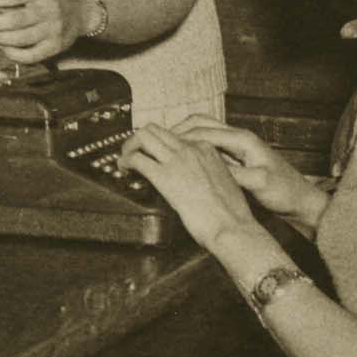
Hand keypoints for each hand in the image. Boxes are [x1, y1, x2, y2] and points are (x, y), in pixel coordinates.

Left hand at [117, 122, 263, 248]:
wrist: (232, 226)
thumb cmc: (231, 213)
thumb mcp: (223, 183)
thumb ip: (207, 174)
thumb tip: (193, 179)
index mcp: (207, 150)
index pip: (176, 136)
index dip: (160, 144)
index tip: (153, 154)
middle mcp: (192, 149)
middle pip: (157, 130)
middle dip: (140, 139)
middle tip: (132, 152)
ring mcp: (178, 160)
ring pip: (144, 136)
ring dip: (130, 145)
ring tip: (125, 159)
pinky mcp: (164, 176)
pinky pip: (137, 158)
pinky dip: (125, 161)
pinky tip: (124, 169)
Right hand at [164, 113, 326, 223]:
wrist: (300, 201)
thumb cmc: (285, 191)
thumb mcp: (260, 183)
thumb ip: (236, 174)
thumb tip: (211, 169)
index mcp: (243, 140)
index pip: (201, 129)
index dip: (177, 135)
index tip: (157, 143)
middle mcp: (239, 138)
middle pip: (199, 123)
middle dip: (175, 130)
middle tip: (154, 141)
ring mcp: (238, 147)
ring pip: (203, 133)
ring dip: (183, 138)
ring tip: (163, 149)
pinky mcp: (237, 158)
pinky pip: (208, 146)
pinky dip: (192, 148)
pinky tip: (183, 161)